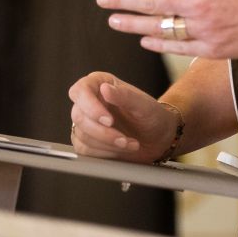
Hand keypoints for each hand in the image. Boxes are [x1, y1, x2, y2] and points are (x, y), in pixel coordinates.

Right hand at [67, 71, 181, 162]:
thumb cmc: (152, 116)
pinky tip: (121, 149)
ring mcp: (86, 122)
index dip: (90, 107)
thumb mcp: (143, 105)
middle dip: (103, 132)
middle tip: (123, 138)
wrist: (158, 138)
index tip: (109, 120)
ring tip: (129, 143)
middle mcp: (89, 101)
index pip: (81, 91)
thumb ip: (124, 96)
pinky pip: (85, 150)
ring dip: (108, 143)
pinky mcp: (86, 141)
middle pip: (79, 116)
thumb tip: (105, 88)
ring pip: (81, 135)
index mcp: (99, 83)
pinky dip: (105, 153)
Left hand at [98, 0, 237, 58]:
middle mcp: (199, 5)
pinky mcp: (213, 48)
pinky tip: (144, 38)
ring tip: (114, 21)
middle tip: (102, 0)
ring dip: (133, 24)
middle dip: (122, 2)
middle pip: (151, 4)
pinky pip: (178, 46)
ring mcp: (205, 29)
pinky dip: (159, 42)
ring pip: (160, 28)